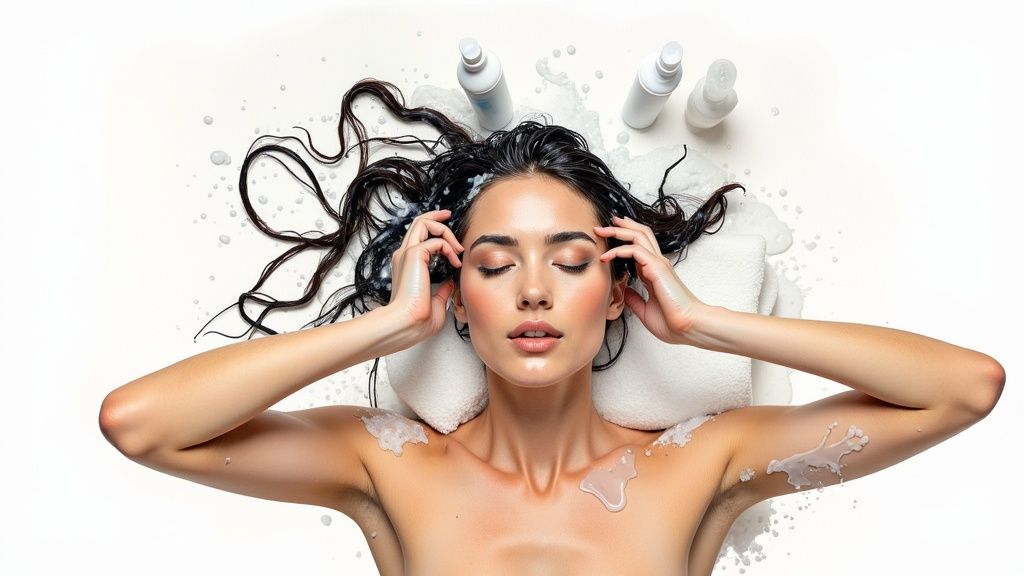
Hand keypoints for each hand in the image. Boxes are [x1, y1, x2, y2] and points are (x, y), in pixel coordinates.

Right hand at [384, 209, 463, 345]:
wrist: (406, 324)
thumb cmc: (417, 321)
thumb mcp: (435, 304)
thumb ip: (441, 291)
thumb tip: (450, 283)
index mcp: (406, 266)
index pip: (417, 237)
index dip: (433, 230)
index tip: (449, 235)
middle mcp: (404, 256)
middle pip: (418, 223)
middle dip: (436, 216)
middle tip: (450, 215)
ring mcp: (407, 254)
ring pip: (423, 223)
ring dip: (444, 230)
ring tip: (458, 248)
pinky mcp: (414, 255)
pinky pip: (435, 240)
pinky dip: (449, 247)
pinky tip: (455, 262)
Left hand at [594, 216, 707, 345]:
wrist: (688, 327)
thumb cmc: (672, 322)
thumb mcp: (645, 310)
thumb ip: (635, 299)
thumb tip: (624, 291)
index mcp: (654, 272)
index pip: (639, 246)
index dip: (624, 238)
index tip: (609, 236)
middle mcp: (657, 264)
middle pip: (640, 234)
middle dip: (621, 226)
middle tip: (603, 225)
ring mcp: (658, 264)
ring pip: (638, 236)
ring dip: (617, 231)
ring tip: (601, 230)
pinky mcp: (656, 267)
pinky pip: (634, 250)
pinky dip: (618, 250)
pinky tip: (605, 256)